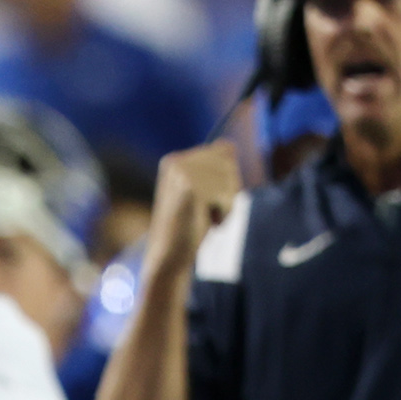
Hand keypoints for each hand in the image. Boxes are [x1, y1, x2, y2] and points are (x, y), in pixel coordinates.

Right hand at [148, 142, 242, 274]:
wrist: (168, 256)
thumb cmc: (189, 226)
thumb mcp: (201, 189)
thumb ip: (214, 164)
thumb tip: (229, 143)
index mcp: (174, 159)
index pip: (225, 149)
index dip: (225, 177)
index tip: (203, 197)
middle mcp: (175, 161)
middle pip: (230, 161)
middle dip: (227, 189)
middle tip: (204, 210)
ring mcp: (182, 174)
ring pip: (232, 178)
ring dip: (226, 202)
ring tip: (204, 217)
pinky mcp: (191, 189)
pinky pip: (229, 195)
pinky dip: (225, 213)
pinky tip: (204, 223)